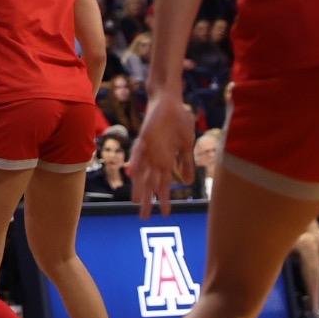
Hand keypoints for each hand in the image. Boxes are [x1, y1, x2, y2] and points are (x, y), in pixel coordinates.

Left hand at [126, 94, 196, 217]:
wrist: (171, 100)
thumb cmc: (178, 121)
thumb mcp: (187, 145)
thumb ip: (185, 163)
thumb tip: (186, 183)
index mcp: (165, 160)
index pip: (163, 184)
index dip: (163, 199)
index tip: (165, 214)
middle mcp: (154, 156)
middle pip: (150, 182)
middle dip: (147, 199)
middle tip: (143, 217)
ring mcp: (148, 147)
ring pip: (142, 171)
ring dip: (139, 186)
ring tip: (136, 202)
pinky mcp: (144, 136)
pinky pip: (139, 150)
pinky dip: (135, 160)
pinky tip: (132, 172)